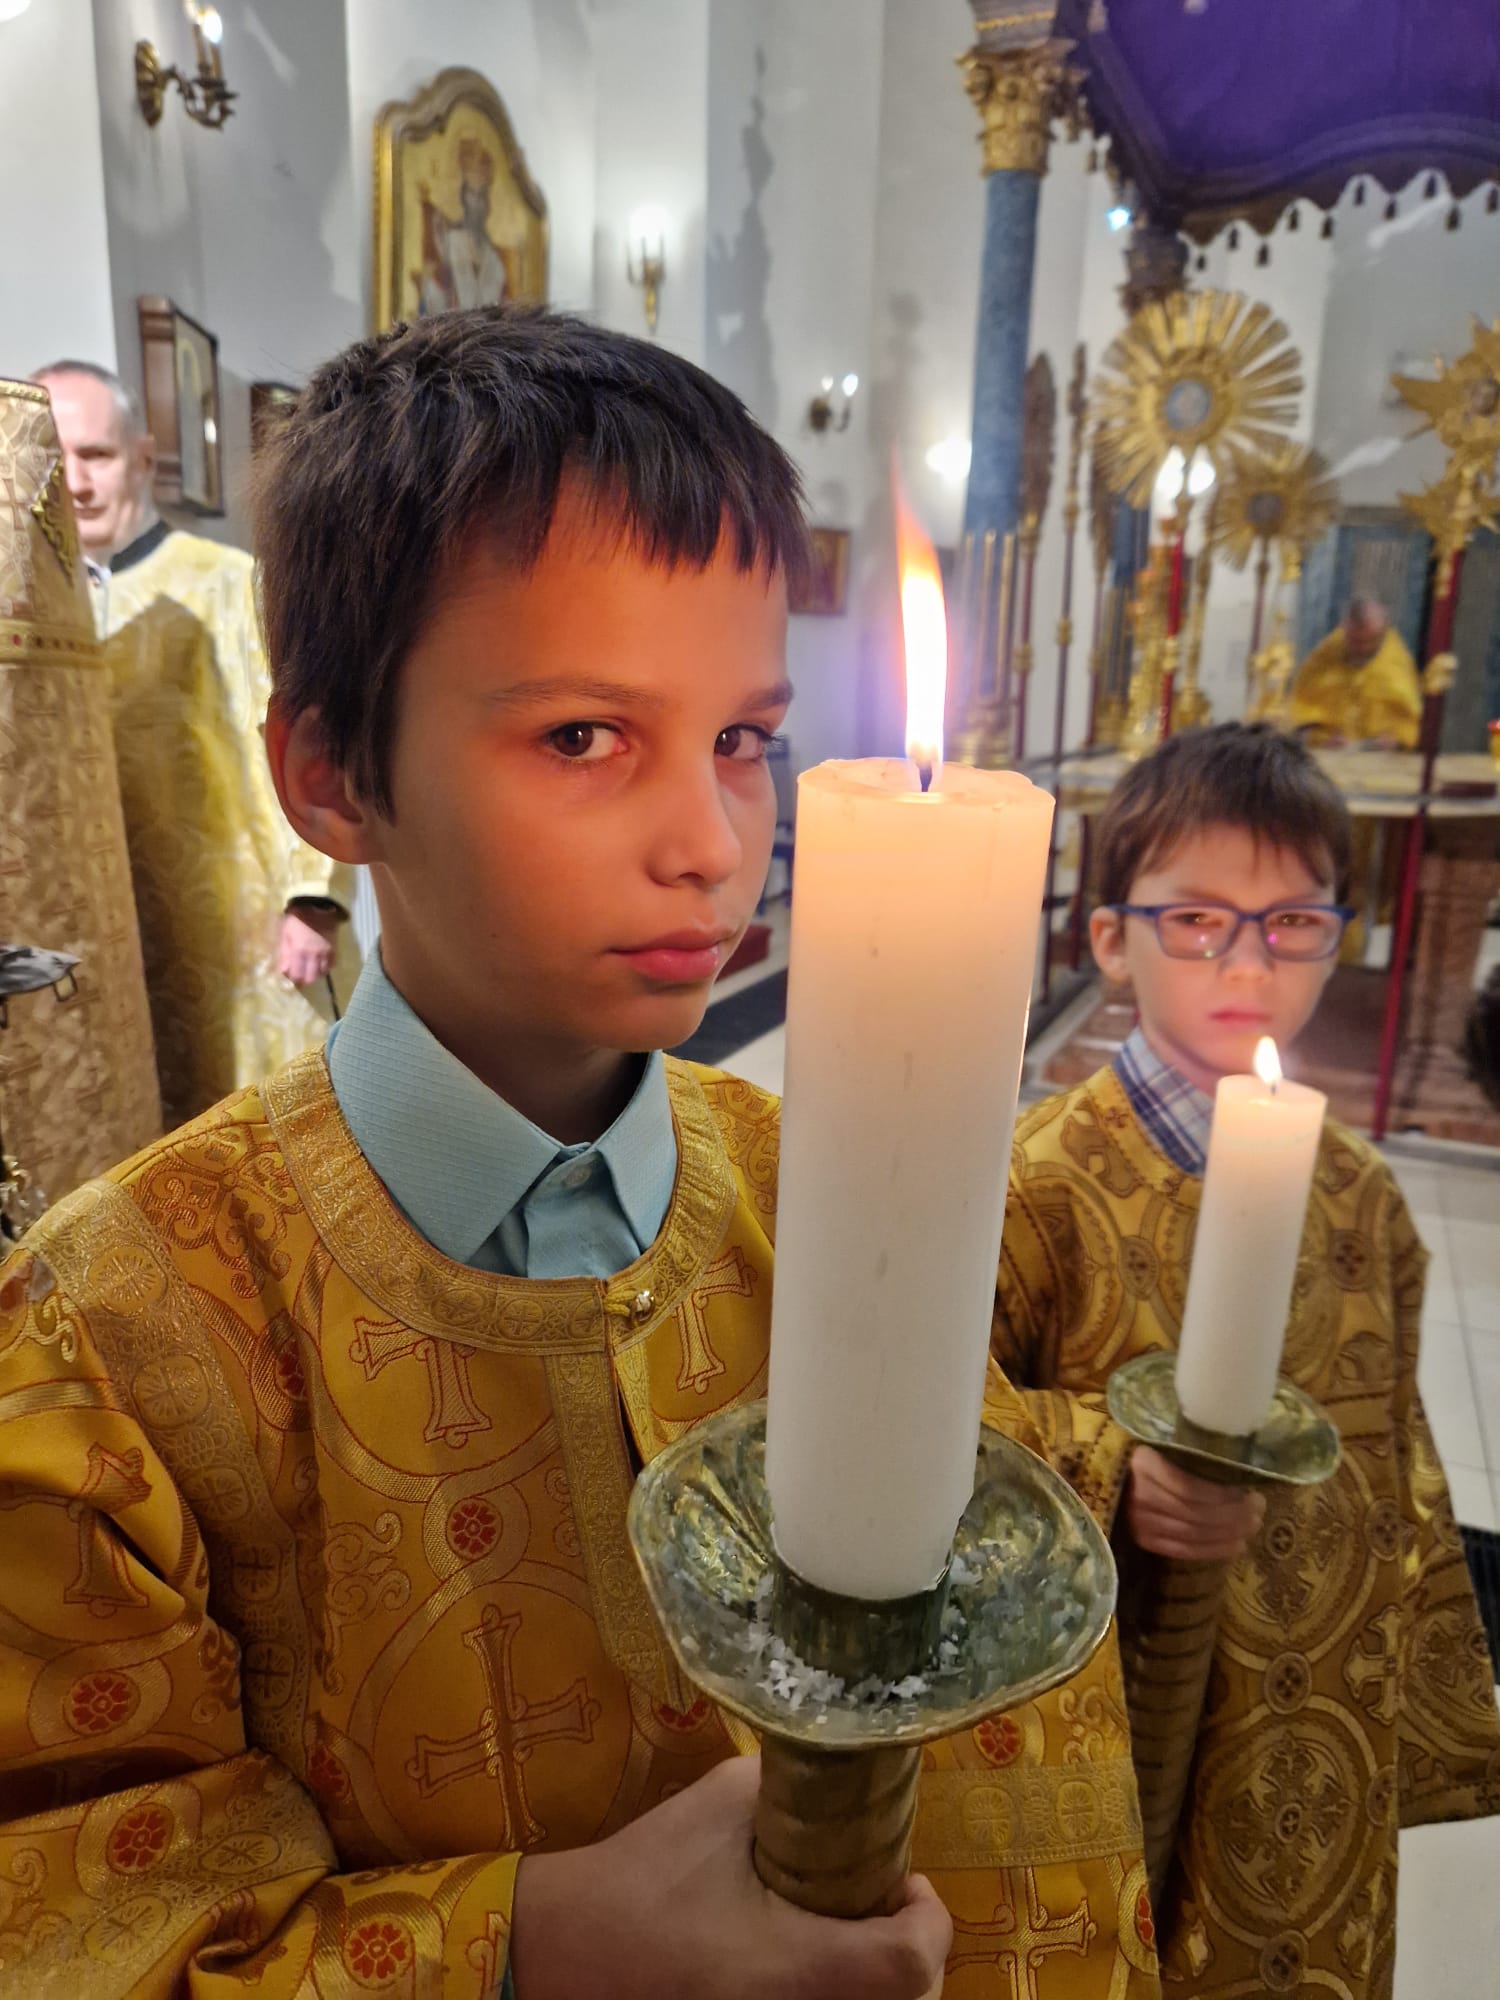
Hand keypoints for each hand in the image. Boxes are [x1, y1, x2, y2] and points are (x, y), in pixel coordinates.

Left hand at [278, 906, 338, 984]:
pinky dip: (325, 967)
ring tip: (309, 967)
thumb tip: (284, 971)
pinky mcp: (334, 948)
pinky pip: (331, 965)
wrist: (316, 904)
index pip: (297, 975)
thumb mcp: (285, 933)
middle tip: (300, 973)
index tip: (290, 974)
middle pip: (311, 978)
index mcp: (299, 951)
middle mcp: (314, 955)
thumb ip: (284, 953)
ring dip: (314, 973)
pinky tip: (319, 962)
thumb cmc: (296, 917)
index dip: (293, 978)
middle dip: (304, 979)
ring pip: (322, 973)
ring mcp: (326, 952)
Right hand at [508, 1755, 951, 1999]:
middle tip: (874, 1904)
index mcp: (806, 1966)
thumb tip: (838, 1774)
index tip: (899, 1881)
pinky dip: (837, 1994)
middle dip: (908, 1952)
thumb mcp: (723, 1802)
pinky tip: (803, 1961)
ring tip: (840, 1932)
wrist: (565, 1952)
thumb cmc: (645, 1877)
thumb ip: (790, 1790)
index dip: (926, 1916)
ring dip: (877, 1979)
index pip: (915, 1961)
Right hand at [1126, 1446, 1264, 1561]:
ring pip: (1193, 1533)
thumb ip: (1186, 1452)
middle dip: (1233, 1515)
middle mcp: (1140, 1496)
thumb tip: (1233, 1464)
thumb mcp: (1158, 1444)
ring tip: (1252, 1527)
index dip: (1223, 1495)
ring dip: (1228, 1533)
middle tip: (1259, 1510)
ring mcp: (1140, 1522)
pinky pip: (1183, 1550)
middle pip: (1195, 1512)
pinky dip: (1212, 1550)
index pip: (1190, 1487)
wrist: (1109, 1478)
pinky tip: (1235, 1545)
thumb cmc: (1140, 1457)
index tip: (1249, 1491)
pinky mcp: (1145, 1540)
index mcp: (1144, 1464)